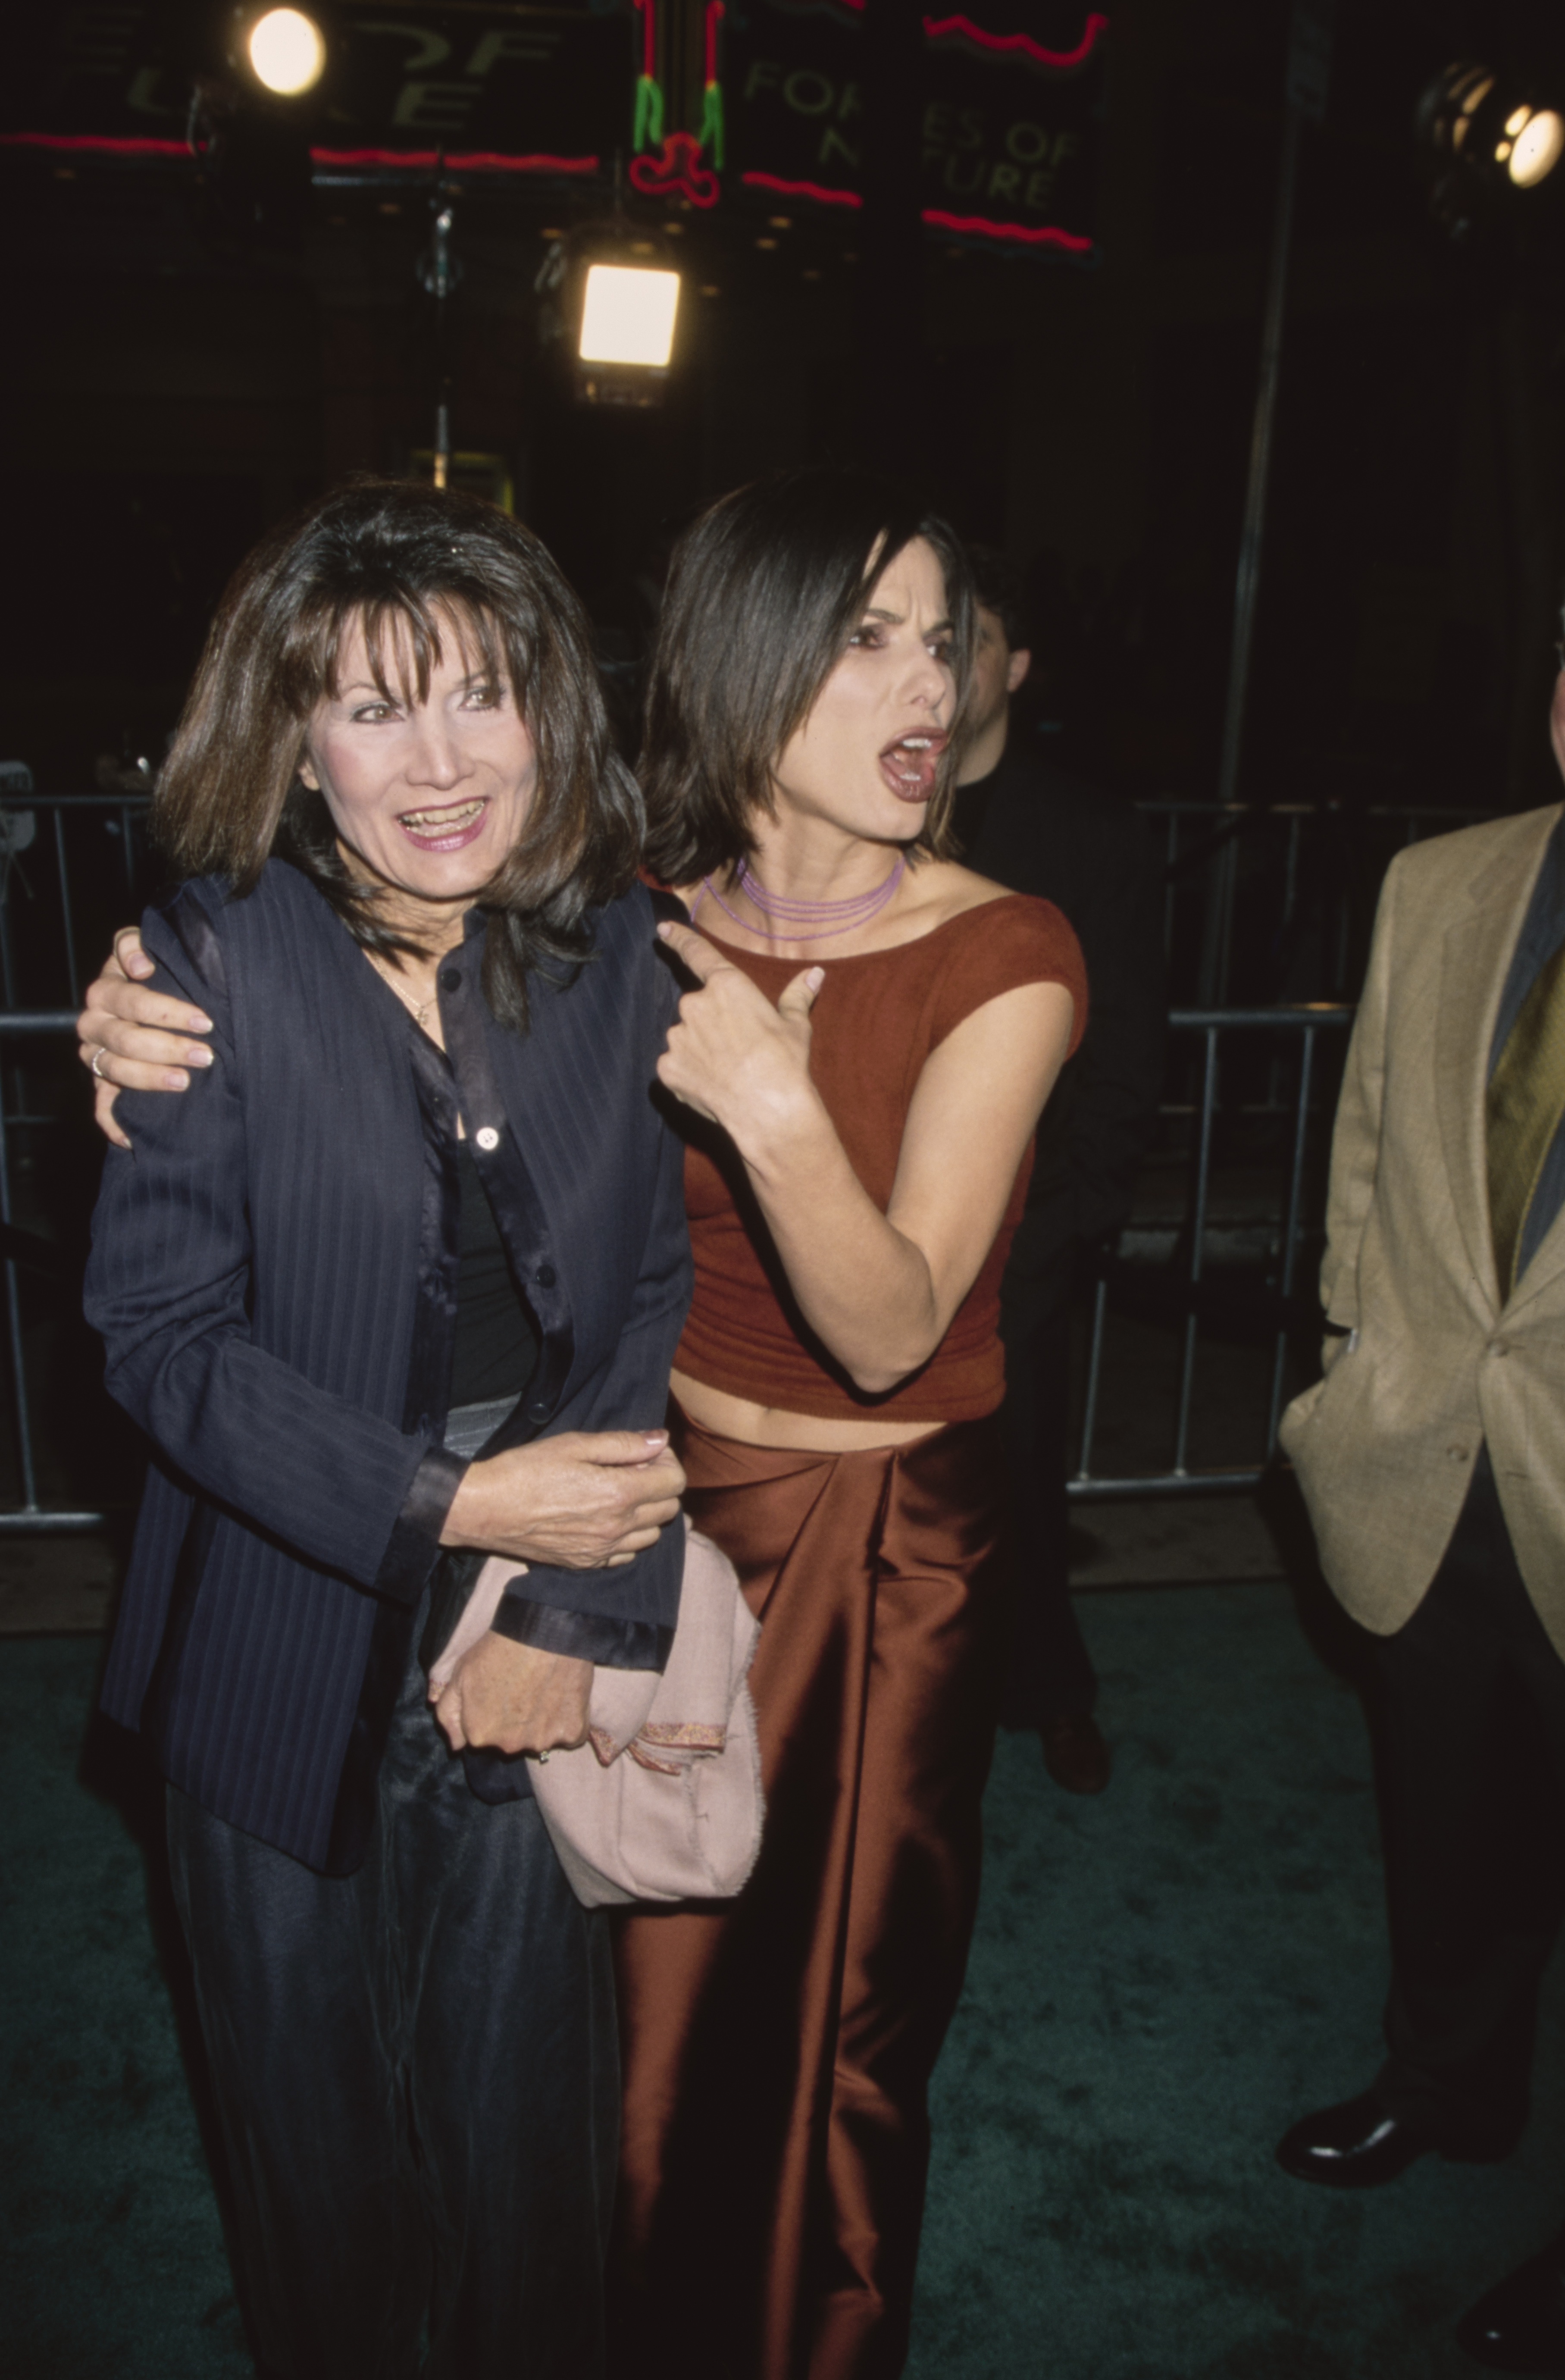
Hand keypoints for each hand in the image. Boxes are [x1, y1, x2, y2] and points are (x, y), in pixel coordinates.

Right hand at [77, 927, 213, 1149]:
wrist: (157, 998)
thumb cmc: (160, 971)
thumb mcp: (152, 948)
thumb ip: (137, 944)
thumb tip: (139, 964)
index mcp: (106, 989)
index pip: (131, 1000)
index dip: (166, 1011)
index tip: (204, 1021)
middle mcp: (95, 1023)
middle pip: (125, 1037)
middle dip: (167, 1047)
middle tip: (206, 1055)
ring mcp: (96, 1055)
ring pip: (113, 1070)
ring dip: (149, 1079)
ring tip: (185, 1083)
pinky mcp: (101, 1084)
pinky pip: (101, 1108)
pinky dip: (114, 1125)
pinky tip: (133, 1137)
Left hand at [429, 1631, 590, 1756]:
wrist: (543, 1630)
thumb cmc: (499, 1648)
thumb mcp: (459, 1675)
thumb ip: (448, 1714)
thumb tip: (457, 1745)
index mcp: (479, 1734)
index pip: (481, 1735)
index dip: (489, 1713)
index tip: (499, 1693)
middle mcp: (509, 1746)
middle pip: (511, 1740)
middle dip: (514, 1723)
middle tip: (522, 1689)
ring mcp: (542, 1742)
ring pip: (540, 1740)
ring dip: (541, 1724)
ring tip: (544, 1690)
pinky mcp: (572, 1733)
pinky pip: (570, 1736)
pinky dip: (568, 1722)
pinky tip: (563, 1697)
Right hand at [441, 1430, 684, 1566]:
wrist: (485, 1510)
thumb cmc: (525, 1470)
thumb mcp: (575, 1444)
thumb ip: (624, 1444)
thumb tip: (661, 1440)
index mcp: (619, 1494)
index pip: (675, 1481)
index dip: (666, 1461)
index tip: (646, 1453)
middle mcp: (617, 1527)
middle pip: (669, 1509)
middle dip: (659, 1485)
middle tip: (632, 1470)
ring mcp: (602, 1550)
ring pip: (652, 1535)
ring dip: (645, 1513)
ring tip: (618, 1495)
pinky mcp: (586, 1564)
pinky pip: (626, 1555)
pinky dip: (627, 1537)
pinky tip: (605, 1519)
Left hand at [655, 920, 822, 1143]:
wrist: (769, 1110)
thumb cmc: (785, 1063)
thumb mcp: (796, 1025)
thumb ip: (797, 996)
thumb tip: (814, 973)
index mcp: (726, 985)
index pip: (697, 953)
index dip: (678, 938)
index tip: (662, 928)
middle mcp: (695, 1005)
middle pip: (698, 1009)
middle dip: (713, 1024)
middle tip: (739, 1048)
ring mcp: (677, 1037)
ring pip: (685, 1037)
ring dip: (700, 1049)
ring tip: (729, 1071)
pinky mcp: (667, 1067)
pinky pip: (675, 1065)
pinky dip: (689, 1073)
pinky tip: (713, 1085)